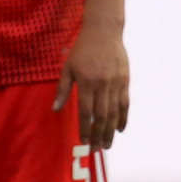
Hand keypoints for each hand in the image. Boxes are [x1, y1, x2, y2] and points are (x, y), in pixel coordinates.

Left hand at [53, 24, 129, 150]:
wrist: (103, 32)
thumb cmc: (82, 50)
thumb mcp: (67, 67)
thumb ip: (63, 89)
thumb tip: (55, 109)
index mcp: (86, 82)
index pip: (86, 112)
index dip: (85, 128)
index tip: (83, 141)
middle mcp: (102, 85)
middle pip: (102, 116)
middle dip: (99, 135)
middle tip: (96, 149)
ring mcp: (116, 84)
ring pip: (115, 113)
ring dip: (111, 131)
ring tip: (107, 144)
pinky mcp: (125, 81)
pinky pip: (125, 104)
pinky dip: (123, 118)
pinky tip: (119, 129)